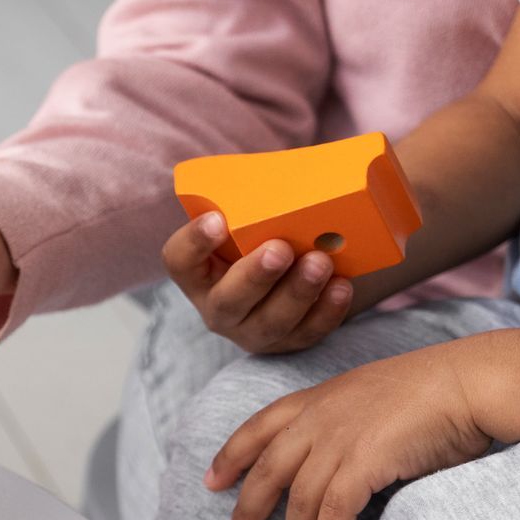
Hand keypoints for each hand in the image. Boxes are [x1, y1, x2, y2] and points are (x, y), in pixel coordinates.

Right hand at [163, 212, 351, 353]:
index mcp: (199, 272)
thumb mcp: (254, 220)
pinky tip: (341, 286)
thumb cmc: (271, 233)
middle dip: (254, 276)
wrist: (301, 266)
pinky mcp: (287, 343)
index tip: (217, 219)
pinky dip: (326, 312)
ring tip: (320, 262)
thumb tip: (294, 176)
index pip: (179, 260)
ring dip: (297, 293)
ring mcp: (252, 330)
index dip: (193, 242)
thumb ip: (258, 204)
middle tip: (280, 248)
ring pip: (269, 323)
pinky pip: (306, 334)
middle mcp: (218, 306)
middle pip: (226, 301)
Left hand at [206, 342, 490, 519]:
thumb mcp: (372, 397)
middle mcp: (319, 417)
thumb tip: (335, 463)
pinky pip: (332, 510)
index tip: (212, 481)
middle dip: (248, 507)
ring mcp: (339, 438)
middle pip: (267, 469)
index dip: (232, 455)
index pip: (259, 427)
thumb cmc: (435, 391)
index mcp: (319, 398)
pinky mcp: (363, 460)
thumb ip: (344, 424)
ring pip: (299, 497)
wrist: (473, 381)